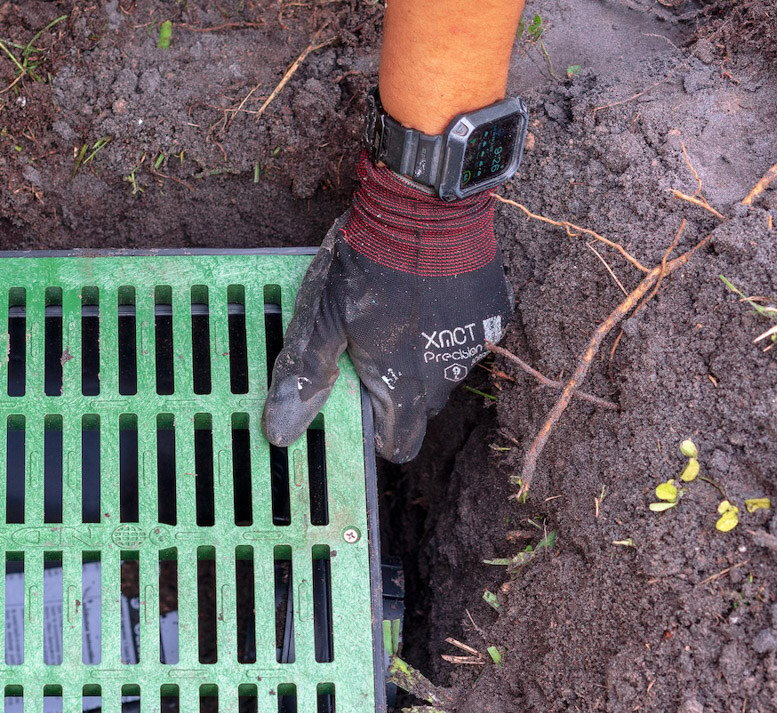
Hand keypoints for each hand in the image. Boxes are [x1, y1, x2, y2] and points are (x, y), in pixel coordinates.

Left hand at [262, 152, 511, 461]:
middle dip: (399, 394)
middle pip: (422, 408)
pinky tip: (428, 299)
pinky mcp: (494, 313)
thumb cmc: (369, 262)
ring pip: (445, 372)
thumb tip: (282, 432)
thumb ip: (306, 376)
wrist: (426, 206)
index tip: (366, 415)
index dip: (381, 435)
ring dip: (424, 359)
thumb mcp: (323, 319)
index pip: (400, 442)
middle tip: (374, 355)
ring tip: (400, 320)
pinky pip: (467, 338)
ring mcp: (472, 343)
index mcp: (403, 382)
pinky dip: (447, 329)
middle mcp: (444, 372)